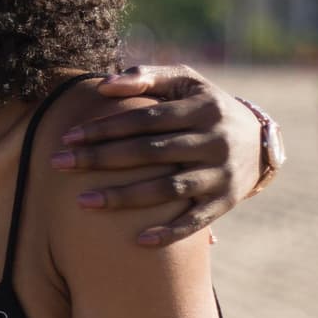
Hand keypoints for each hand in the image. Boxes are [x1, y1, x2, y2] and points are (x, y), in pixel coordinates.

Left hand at [49, 65, 265, 247]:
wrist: (260, 140)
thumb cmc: (206, 105)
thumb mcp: (185, 81)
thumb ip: (146, 76)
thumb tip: (104, 85)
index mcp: (201, 109)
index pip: (144, 119)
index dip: (105, 127)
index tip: (68, 137)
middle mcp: (213, 142)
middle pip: (149, 153)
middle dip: (101, 159)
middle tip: (58, 164)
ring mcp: (221, 175)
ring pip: (168, 189)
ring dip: (124, 197)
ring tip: (82, 202)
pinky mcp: (226, 202)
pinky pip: (196, 222)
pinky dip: (169, 232)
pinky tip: (138, 241)